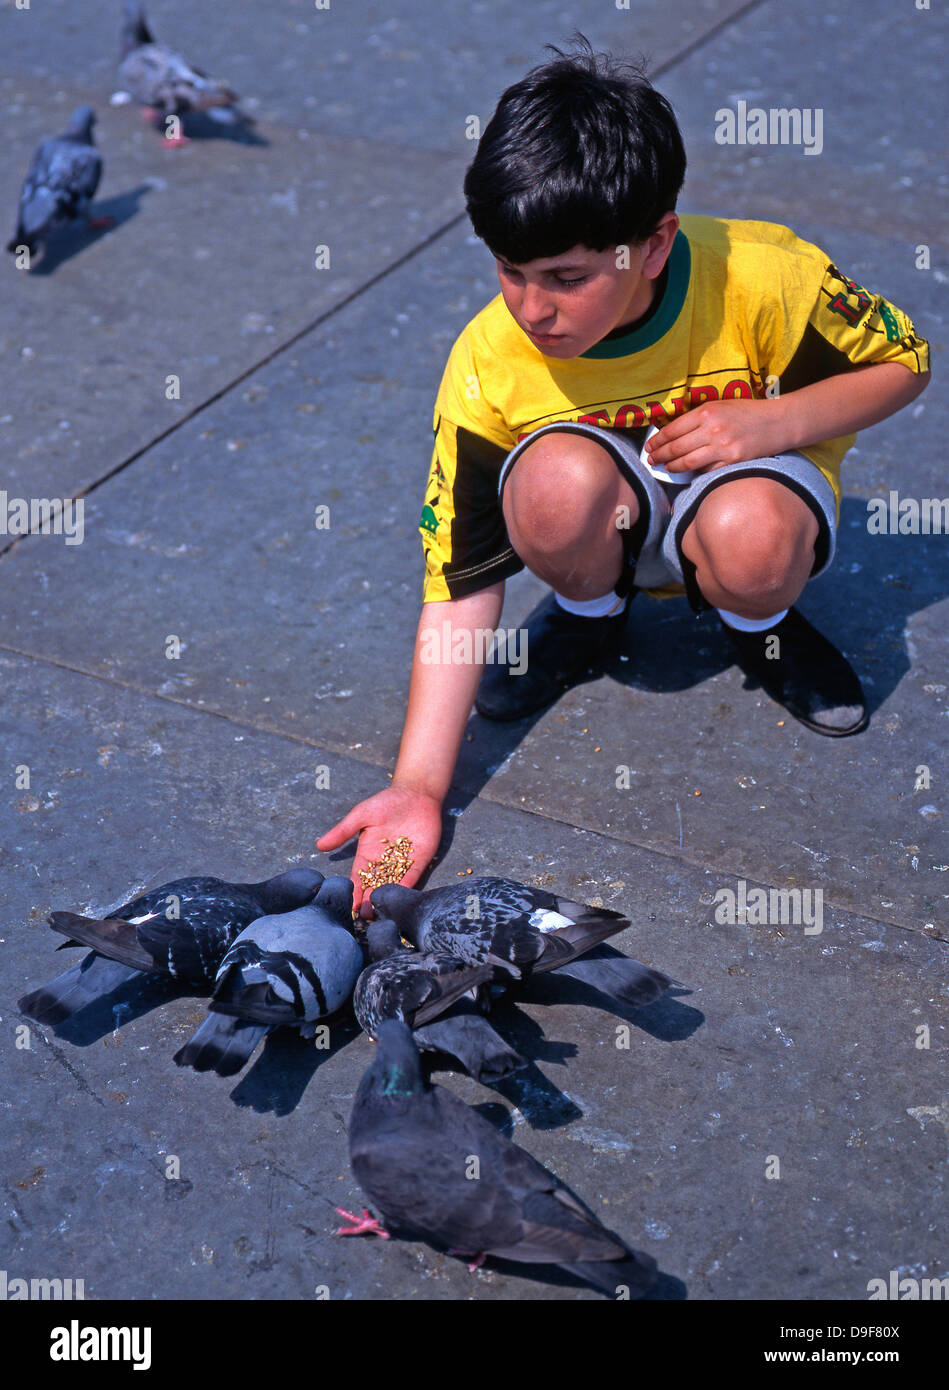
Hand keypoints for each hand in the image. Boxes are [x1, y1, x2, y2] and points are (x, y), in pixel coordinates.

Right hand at [316, 784, 443, 915]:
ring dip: (385, 899)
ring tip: (379, 914)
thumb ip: (343, 831)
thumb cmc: (386, 802)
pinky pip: (412, 877)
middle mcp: (383, 863)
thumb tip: (319, 845)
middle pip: (374, 886)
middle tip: (364, 917)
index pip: (359, 877)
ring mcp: (402, 863)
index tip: (349, 906)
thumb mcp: (361, 815)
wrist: (415, 794)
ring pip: (392, 886)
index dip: (354, 891)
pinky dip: (406, 888)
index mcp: (367, 854)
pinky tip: (399, 899)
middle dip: (369, 901)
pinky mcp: (419, 861)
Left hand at [645, 398, 784, 474]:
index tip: (650, 446)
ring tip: (665, 468)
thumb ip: (697, 418)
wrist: (778, 422)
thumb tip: (673, 433)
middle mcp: (713, 429)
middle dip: (659, 456)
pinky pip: (706, 472)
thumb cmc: (747, 413)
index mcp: (707, 412)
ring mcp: (723, 447)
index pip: (673, 430)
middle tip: (651, 460)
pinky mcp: (732, 462)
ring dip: (672, 467)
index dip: (657, 440)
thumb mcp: (720, 406)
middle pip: (676, 448)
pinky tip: (689, 473)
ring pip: (687, 462)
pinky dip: (696, 473)